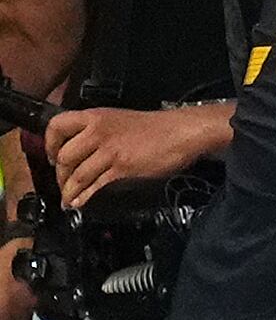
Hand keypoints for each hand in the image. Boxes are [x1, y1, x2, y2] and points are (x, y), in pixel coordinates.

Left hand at [44, 103, 226, 199]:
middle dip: (60, 175)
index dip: (49, 144)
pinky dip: (85, 197)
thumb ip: (97, 132)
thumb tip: (81, 152)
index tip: (52, 156)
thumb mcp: (118, 120)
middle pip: (64, 156)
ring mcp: (109, 150)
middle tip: (63, 184)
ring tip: (69, 200)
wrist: (181, 132)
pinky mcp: (122, 168)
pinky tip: (81, 203)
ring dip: (69, 190)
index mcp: (95, 117)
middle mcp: (97, 132)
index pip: (56, 126)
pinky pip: (95, 185)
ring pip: (77, 174)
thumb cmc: (155, 127)